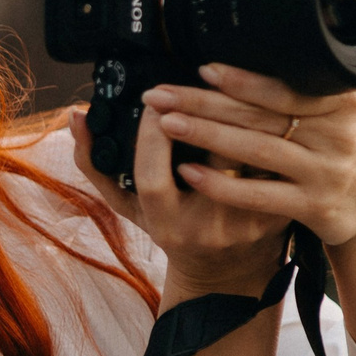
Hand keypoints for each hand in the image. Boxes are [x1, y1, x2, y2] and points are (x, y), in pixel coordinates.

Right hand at [69, 92, 285, 301]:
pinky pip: (275, 162)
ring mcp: (245, 222)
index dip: (151, 136)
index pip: (152, 177)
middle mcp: (205, 228)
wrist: (228, 272)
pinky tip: (261, 104)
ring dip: (239, 113)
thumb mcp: (128, 205)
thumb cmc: (173, 230)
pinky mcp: (278, 212)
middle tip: (192, 83)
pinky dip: (269, 131)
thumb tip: (77, 117)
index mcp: (164, 225)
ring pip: (247, 154)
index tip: (153, 103)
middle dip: (199, 112)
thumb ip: (95, 163)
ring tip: (227, 85)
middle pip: (207, 159)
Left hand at [136, 64, 355, 253]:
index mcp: (344, 102)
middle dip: (204, 104)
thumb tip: (275, 41)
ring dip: (206, 136)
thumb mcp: (352, 107)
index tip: (202, 69)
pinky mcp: (315, 207)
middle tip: (161, 94)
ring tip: (165, 123)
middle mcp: (338, 134)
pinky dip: (221, 184)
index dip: (242, 80)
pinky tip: (189, 173)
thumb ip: (318, 81)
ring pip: (255, 151)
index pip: (285, 87)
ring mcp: (326, 172)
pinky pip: (259, 195)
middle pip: (260, 115)